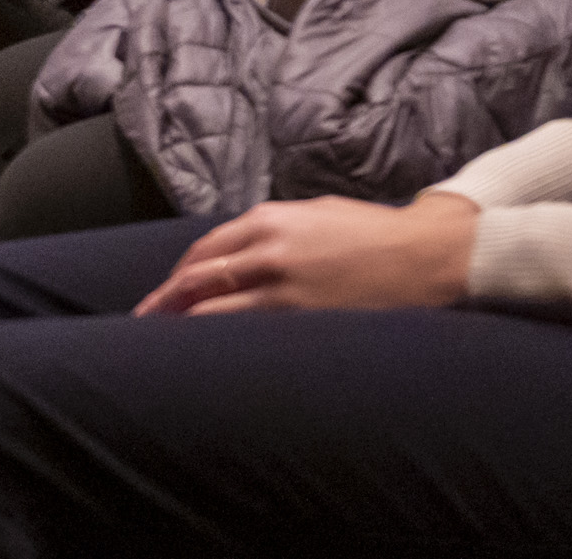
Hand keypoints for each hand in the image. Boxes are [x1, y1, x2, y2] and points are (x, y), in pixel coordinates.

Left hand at [131, 191, 478, 317]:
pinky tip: (212, 356)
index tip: (163, 293)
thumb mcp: (316, 215)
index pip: (206, 250)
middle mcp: (269, 250)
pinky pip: (250, 332)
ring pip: (216, 309)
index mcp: (271, 220)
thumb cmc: (375, 234)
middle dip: (166, 302)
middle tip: (143, 323)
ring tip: (164, 346)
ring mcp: (285, 288)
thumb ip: (274, 230)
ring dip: (185, 327)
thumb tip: (241, 252)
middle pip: (199, 277)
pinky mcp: (304, 319)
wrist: (427, 255)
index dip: (179, 275)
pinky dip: (224, 342)